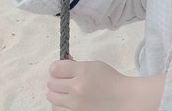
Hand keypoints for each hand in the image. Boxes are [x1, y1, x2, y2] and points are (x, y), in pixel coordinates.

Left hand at [46, 59, 165, 110]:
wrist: (121, 98)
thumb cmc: (109, 80)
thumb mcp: (94, 65)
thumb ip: (76, 65)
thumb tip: (58, 66)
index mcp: (83, 72)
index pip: (55, 68)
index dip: (55, 67)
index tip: (59, 68)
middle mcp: (76, 88)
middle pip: (50, 83)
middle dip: (55, 79)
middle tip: (62, 79)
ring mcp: (74, 105)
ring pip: (51, 97)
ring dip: (56, 92)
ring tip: (65, 91)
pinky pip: (56, 109)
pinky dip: (59, 104)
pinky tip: (67, 101)